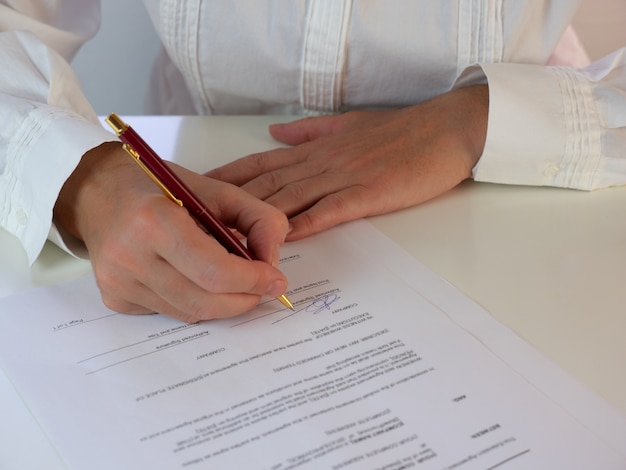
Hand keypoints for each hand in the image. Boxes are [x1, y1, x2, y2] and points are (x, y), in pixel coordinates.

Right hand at [54, 142, 289, 322]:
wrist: (98, 193)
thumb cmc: (158, 187)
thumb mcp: (216, 189)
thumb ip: (257, 218)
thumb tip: (273, 261)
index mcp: (154, 221)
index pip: (215, 271)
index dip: (253, 281)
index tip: (276, 280)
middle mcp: (129, 257)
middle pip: (204, 302)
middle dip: (244, 299)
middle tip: (263, 288)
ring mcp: (118, 283)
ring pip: (189, 313)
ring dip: (222, 303)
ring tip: (234, 281)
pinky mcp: (114, 299)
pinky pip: (169, 312)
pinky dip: (194, 301)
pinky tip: (194, 278)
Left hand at [207, 85, 487, 240]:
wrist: (446, 128)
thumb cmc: (401, 130)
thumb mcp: (347, 124)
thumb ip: (308, 130)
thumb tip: (274, 132)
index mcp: (316, 149)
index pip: (260, 163)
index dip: (226, 177)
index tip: (196, 188)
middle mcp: (321, 162)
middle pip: (264, 184)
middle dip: (227, 202)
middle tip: (194, 220)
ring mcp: (343, 178)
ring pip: (290, 198)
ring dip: (256, 219)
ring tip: (225, 237)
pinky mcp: (367, 194)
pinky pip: (329, 211)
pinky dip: (302, 224)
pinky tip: (282, 238)